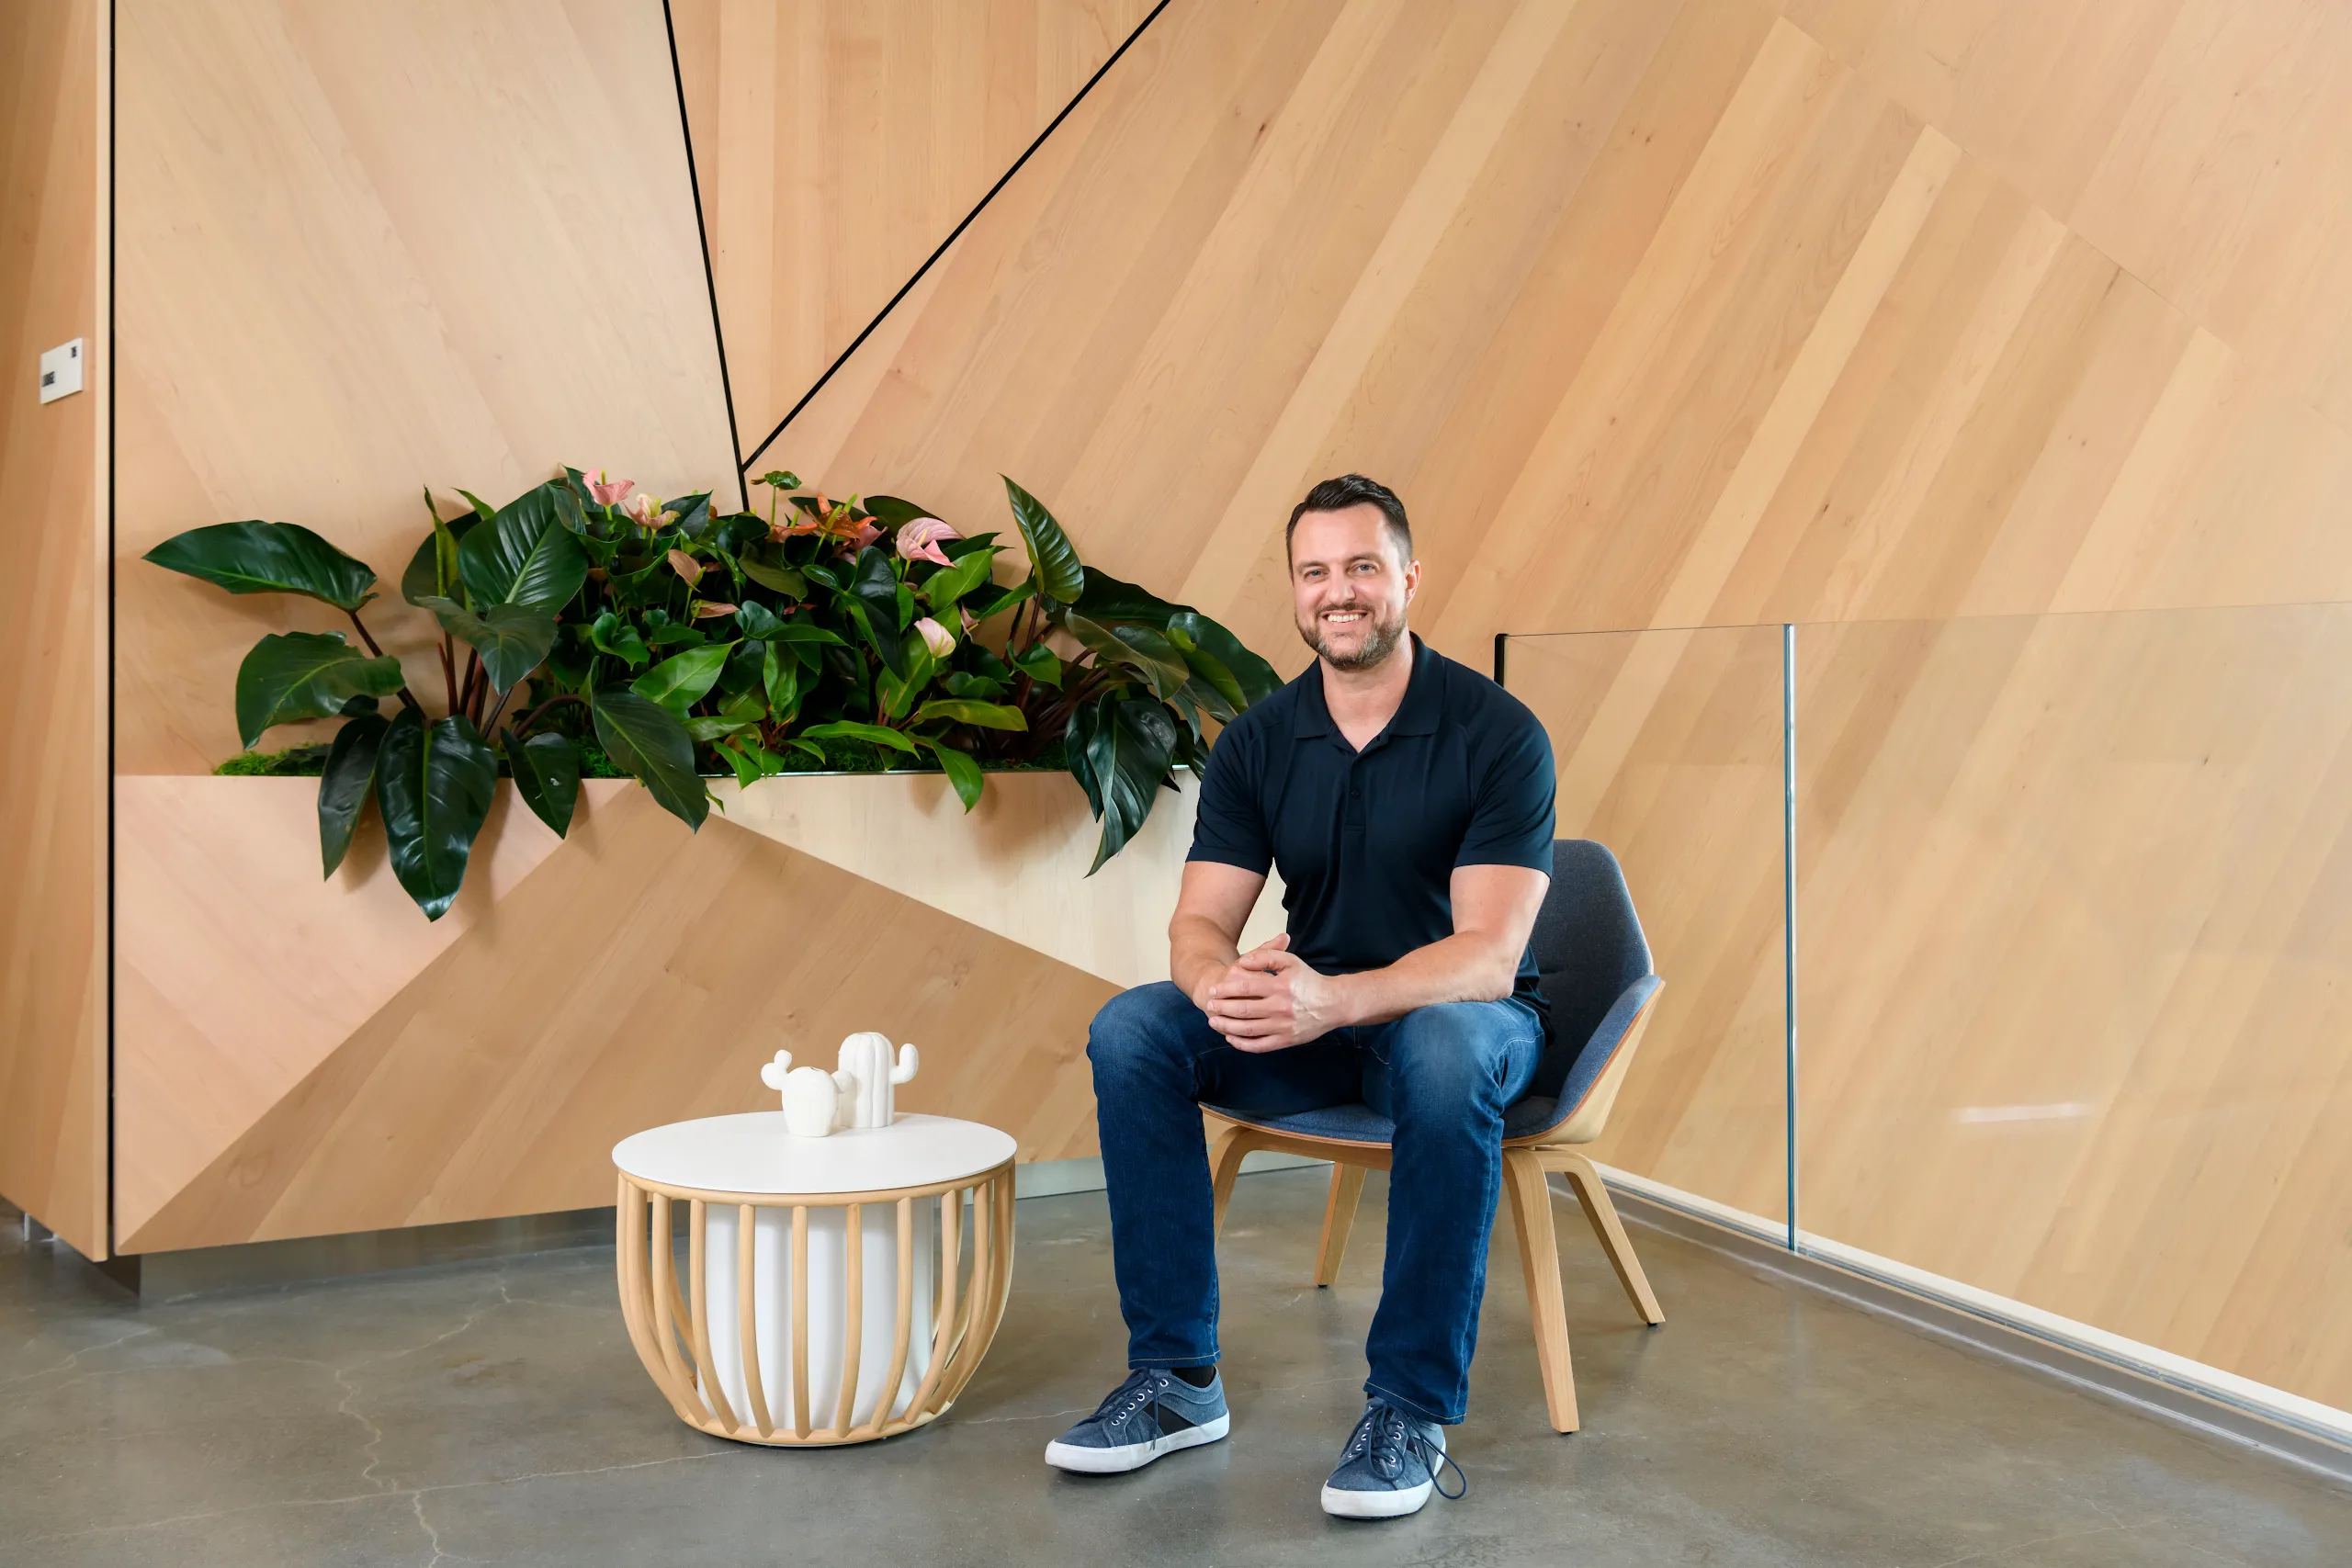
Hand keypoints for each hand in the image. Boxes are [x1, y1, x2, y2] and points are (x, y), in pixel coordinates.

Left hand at [1199, 935, 1346, 1051]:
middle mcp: (1281, 1007)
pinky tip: (1231, 1038)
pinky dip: (1242, 1044)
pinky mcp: (1286, 1041)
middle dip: (1221, 1008)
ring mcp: (1283, 1027)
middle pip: (1243, 1009)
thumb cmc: (1308, 980)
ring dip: (1226, 1026)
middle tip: (1209, 1005)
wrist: (1333, 1004)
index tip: (1213, 990)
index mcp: (1280, 986)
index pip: (1245, 987)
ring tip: (1213, 1021)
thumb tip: (1244, 961)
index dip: (1225, 989)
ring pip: (1247, 1029)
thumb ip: (1267, 956)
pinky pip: (1259, 1046)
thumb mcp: (1291, 961)